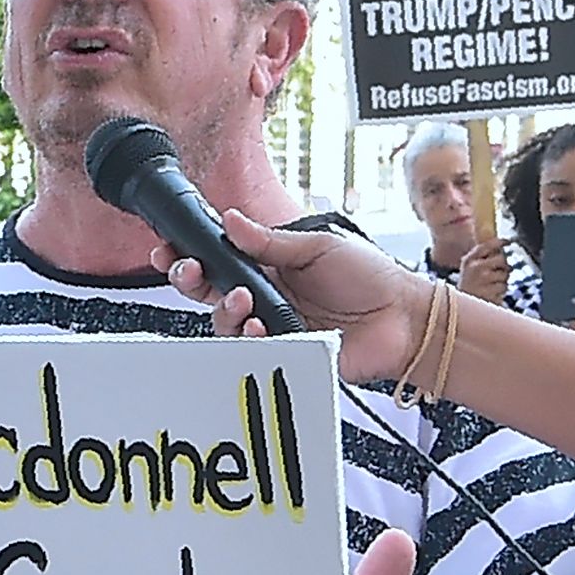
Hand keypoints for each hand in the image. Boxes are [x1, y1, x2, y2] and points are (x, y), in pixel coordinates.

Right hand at [167, 212, 435, 377]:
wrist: (404, 317)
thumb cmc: (370, 278)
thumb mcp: (318, 247)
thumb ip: (270, 240)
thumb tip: (230, 221)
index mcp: (268, 268)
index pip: (217, 260)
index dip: (189, 255)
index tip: (170, 248)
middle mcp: (263, 298)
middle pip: (207, 293)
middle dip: (188, 280)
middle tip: (189, 270)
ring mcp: (271, 327)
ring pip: (222, 324)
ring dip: (223, 311)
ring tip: (244, 300)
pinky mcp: (283, 353)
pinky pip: (251, 351)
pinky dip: (249, 338)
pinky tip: (260, 327)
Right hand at [456, 236, 511, 306]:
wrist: (457, 308)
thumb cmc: (469, 286)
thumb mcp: (469, 269)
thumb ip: (482, 258)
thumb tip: (500, 247)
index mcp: (468, 260)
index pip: (487, 245)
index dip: (500, 242)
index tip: (509, 241)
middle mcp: (474, 268)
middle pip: (501, 259)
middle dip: (503, 266)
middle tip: (498, 272)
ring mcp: (482, 280)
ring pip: (504, 274)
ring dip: (502, 280)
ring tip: (490, 286)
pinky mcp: (489, 292)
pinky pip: (503, 287)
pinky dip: (500, 291)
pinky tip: (490, 293)